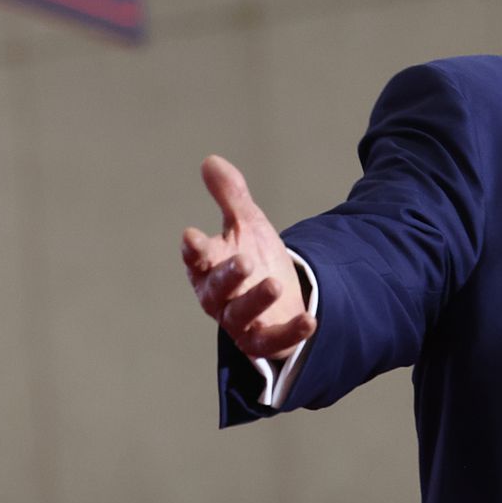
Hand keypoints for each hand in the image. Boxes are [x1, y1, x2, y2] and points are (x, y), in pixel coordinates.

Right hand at [181, 155, 314, 362]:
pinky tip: (310, 321)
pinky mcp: (262, 340)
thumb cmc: (252, 256)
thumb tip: (211, 160)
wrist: (276, 297)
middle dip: (228, 276)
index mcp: (208, 266)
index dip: (193, 249)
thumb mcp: (246, 223)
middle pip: (217, 289)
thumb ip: (230, 195)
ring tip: (274, 284)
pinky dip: (290, 333)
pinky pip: (273, 341)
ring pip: (241, 316)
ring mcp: (239, 321)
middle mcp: (218, 297)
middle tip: (244, 261)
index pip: (197, 257)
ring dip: (256, 301)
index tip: (191, 236)